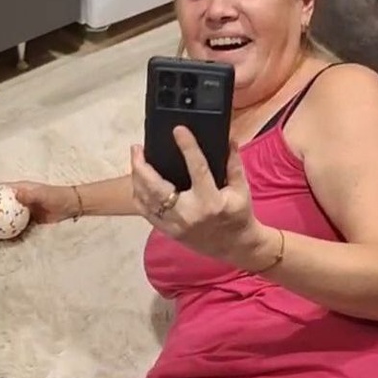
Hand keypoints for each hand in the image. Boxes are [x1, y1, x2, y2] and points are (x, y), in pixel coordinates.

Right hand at [0, 181, 78, 225]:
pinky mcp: (29, 221)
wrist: (70, 207)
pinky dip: (8, 231)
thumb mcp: (43, 194)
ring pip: (6, 216)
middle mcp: (19, 199)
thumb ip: (30, 195)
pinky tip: (1, 238)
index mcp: (20, 189)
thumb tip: (16, 194)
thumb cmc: (57, 196)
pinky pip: (15, 226)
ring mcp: (23, 211)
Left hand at [130, 127, 267, 265]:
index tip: (178, 130)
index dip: (188, 147)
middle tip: (137, 148)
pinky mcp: (168, 231)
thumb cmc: (239, 215)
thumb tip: (228, 138)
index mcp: (210, 202)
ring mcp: (175, 225)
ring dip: (136, 178)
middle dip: (142, 166)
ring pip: (146, 200)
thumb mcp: (242, 189)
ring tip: (136, 160)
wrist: (235, 246)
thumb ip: (233, 163)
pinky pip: (146, 212)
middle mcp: (189, 214)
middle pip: (156, 188)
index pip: (198, 169)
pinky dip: (138, 195)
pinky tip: (137, 182)